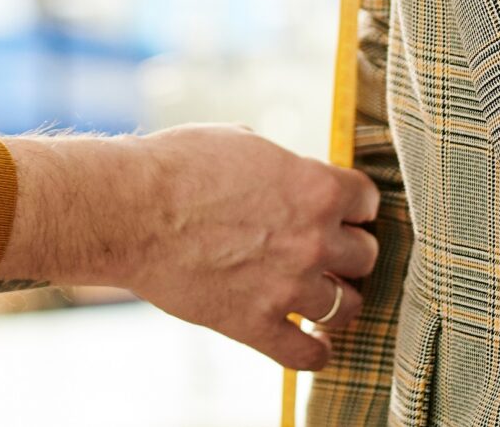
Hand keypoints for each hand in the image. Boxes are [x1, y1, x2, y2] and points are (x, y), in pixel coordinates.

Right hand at [0, 125, 380, 369]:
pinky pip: (309, 356)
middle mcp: (314, 239)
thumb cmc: (178, 166)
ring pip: (348, 306)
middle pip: (366, 256)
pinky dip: (315, 351)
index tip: (342, 212)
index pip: (368, 201)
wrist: (131, 210)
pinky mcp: (256, 325)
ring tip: (320, 295)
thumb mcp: (243, 143)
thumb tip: (291, 177)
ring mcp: (288, 287)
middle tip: (328, 252)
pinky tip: (309, 340)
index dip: (354, 205)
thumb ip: (283, 167)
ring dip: (335, 299)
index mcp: (316, 187)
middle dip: (349, 252)